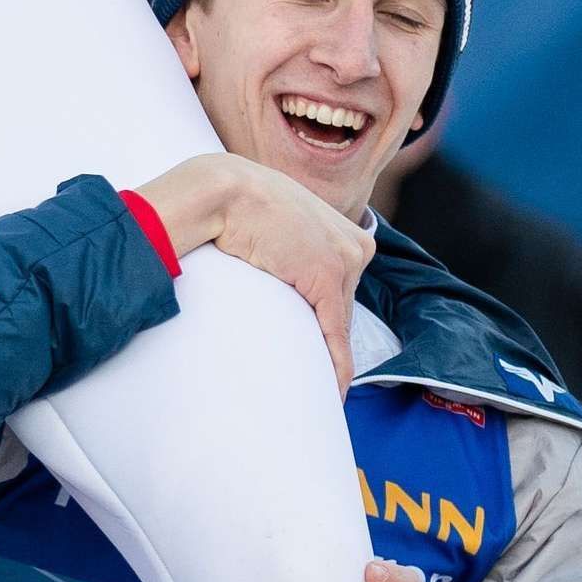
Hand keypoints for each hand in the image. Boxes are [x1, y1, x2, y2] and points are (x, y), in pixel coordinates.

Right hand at [134, 149, 373, 384]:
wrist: (226, 192)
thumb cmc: (244, 206)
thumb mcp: (283, 228)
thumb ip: (297, 252)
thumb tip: (288, 279)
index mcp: (347, 231)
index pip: (343, 292)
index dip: (328, 323)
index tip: (322, 353)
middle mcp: (355, 245)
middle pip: (344, 308)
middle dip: (327, 341)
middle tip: (315, 378)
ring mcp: (345, 260)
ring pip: (340, 323)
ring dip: (329, 358)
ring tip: (320, 389)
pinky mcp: (328, 278)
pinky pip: (336, 332)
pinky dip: (336, 365)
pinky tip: (334, 389)